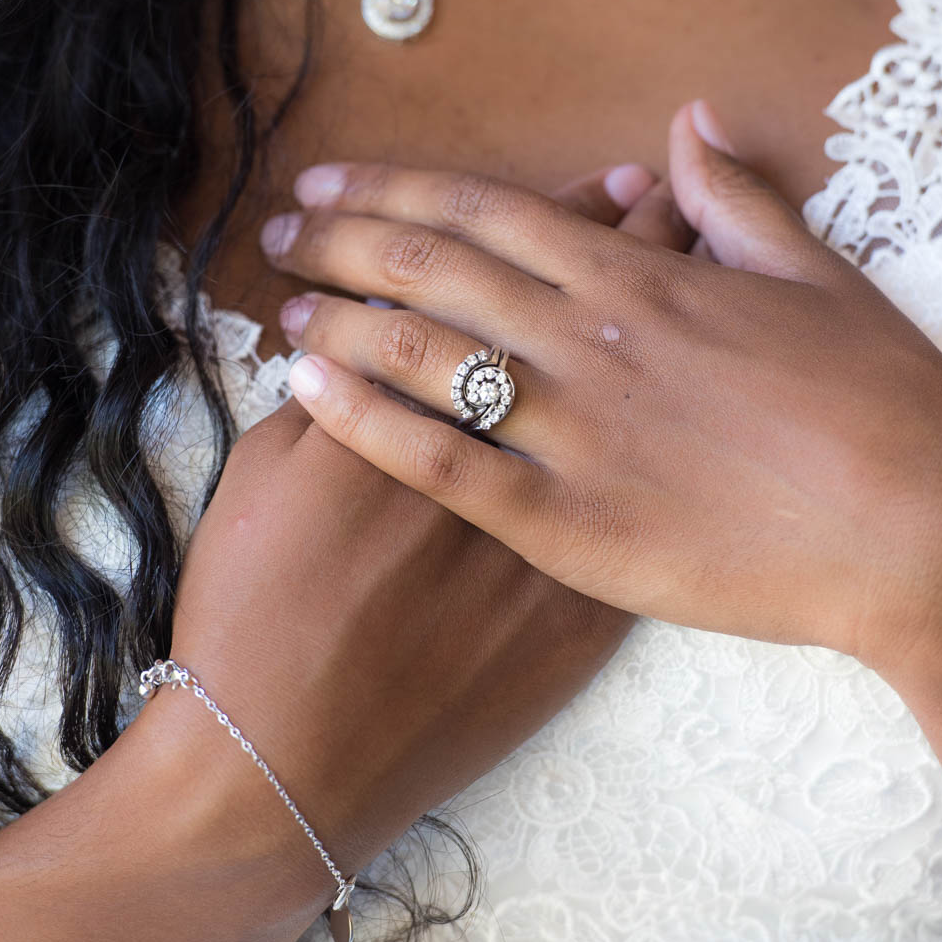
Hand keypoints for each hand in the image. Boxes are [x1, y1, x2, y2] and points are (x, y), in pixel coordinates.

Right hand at [164, 162, 684, 899]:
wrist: (291, 762)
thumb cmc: (252, 612)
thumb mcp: (263, 477)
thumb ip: (331, 392)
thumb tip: (359, 337)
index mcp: (415, 390)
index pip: (482, 273)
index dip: (527, 221)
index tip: (572, 179)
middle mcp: (495, 440)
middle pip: (570, 311)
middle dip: (611, 237)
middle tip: (638, 185)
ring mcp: (550, 524)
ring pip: (621, 395)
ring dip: (653, 323)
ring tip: (681, 261)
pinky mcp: (582, 602)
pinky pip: (641, 506)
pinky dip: (666, 444)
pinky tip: (688, 407)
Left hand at [261, 100, 941, 685]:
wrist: (925, 531)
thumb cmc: (884, 402)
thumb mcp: (816, 276)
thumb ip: (733, 198)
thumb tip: (684, 125)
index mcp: (642, 277)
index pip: (489, 211)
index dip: (397, 189)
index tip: (332, 181)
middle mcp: (592, 339)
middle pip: (435, 269)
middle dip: (345, 242)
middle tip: (280, 233)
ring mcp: (576, 432)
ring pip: (425, 356)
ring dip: (341, 321)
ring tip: (281, 307)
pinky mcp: (572, 526)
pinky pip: (446, 465)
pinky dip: (368, 425)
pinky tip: (309, 397)